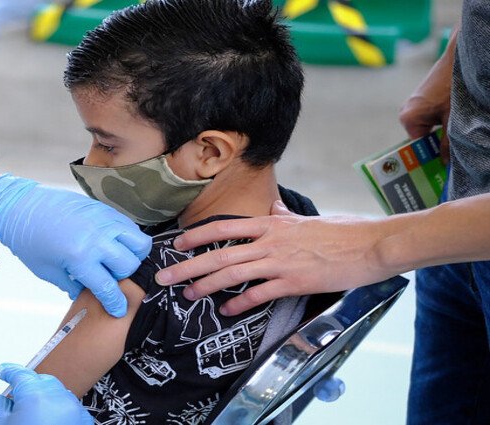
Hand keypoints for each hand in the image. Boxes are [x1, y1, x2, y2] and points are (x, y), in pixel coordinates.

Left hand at [0, 175, 150, 317]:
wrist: (21, 207)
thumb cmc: (29, 240)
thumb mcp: (48, 271)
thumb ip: (72, 286)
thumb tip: (89, 297)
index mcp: (79, 257)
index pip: (108, 287)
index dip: (116, 303)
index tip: (119, 309)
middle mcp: (96, 238)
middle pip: (129, 266)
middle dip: (122, 278)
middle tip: (109, 278)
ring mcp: (103, 221)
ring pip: (139, 244)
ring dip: (132, 257)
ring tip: (117, 260)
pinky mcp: (104, 209)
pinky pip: (130, 226)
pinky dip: (128, 238)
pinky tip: (114, 244)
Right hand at [0, 363, 90, 424]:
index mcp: (35, 395)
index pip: (19, 374)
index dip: (8, 371)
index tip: (2, 372)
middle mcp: (58, 397)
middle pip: (40, 381)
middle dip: (27, 387)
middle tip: (14, 399)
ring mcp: (73, 409)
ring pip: (57, 393)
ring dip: (44, 398)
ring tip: (31, 415)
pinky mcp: (83, 421)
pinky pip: (70, 407)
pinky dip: (59, 410)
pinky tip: (47, 423)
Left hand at [154, 201, 392, 315]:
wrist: (373, 245)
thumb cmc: (343, 231)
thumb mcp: (308, 218)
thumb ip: (285, 216)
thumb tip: (274, 208)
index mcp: (271, 224)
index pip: (224, 227)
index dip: (196, 236)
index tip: (176, 245)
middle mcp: (270, 241)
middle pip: (218, 253)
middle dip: (187, 266)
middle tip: (164, 278)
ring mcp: (281, 262)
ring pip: (233, 273)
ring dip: (206, 285)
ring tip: (188, 296)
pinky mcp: (294, 282)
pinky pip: (259, 294)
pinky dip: (240, 303)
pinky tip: (226, 311)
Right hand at [398, 26, 454, 163]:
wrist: (456, 59)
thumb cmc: (452, 88)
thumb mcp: (452, 119)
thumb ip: (447, 143)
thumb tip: (445, 163)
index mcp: (408, 118)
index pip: (418, 145)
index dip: (431, 154)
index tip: (441, 163)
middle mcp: (405, 112)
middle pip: (421, 136)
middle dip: (436, 141)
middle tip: (452, 148)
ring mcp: (412, 104)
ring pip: (426, 126)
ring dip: (440, 129)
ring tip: (454, 127)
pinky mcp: (421, 98)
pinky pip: (428, 116)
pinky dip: (440, 119)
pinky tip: (452, 116)